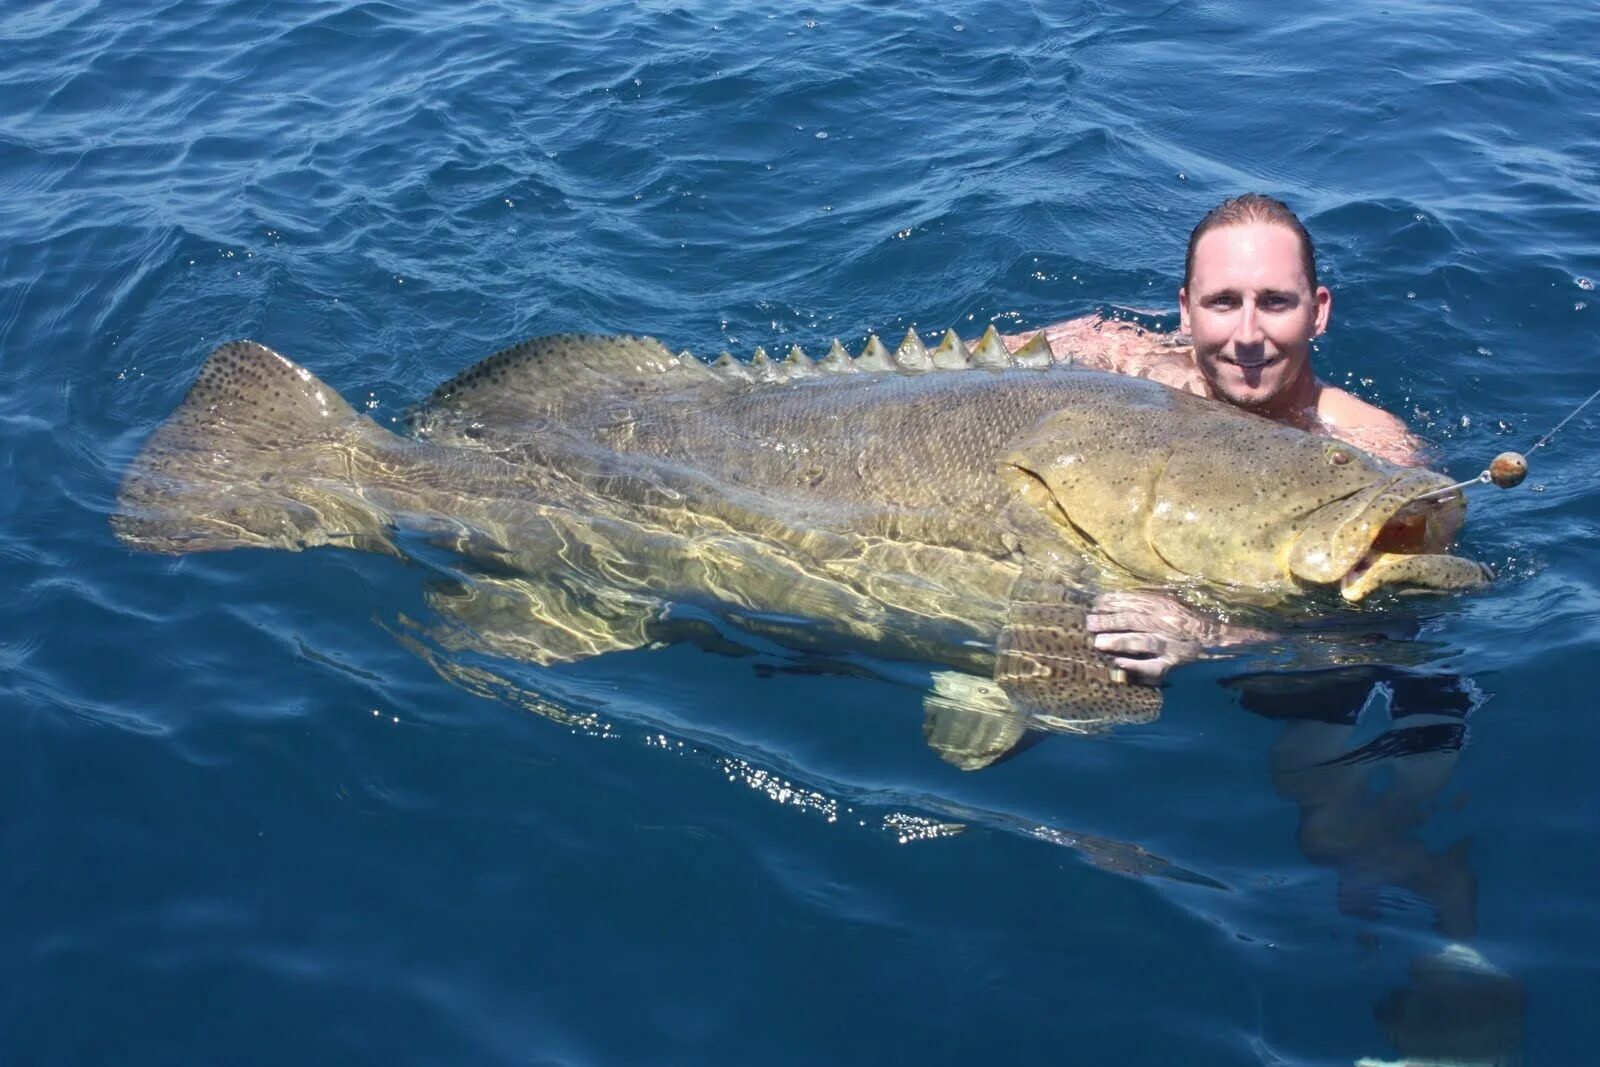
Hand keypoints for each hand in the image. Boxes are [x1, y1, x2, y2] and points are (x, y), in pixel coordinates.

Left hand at [1087, 591, 1264, 683]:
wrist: (1228, 640)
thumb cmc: (1199, 621)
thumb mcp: (1178, 602)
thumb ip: (1155, 598)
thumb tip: (1123, 596)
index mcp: (1167, 605)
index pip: (1135, 601)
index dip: (1114, 601)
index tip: (1096, 602)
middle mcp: (1168, 622)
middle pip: (1134, 619)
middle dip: (1109, 620)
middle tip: (1088, 623)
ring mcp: (1172, 643)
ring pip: (1142, 640)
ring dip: (1118, 641)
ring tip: (1098, 642)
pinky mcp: (1175, 662)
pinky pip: (1153, 666)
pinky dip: (1136, 665)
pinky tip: (1119, 665)